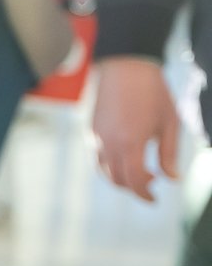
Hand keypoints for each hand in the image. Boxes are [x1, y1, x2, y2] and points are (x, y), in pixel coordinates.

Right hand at [92, 58, 180, 201]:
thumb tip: (172, 179)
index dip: (145, 194)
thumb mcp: (169, 123)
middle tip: (151, 186)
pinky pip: (98, 157)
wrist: (126, 66)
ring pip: (104, 171)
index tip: (155, 199)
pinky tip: (126, 158)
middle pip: (118, 180)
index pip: (135, 181)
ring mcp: (97, 138)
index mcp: (131, 143)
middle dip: (134, 188)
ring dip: (120, 179)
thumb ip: (169, 154)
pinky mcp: (92, 131)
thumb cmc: (152, 92)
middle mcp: (109, 144)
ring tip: (138, 173)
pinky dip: (110, 166)